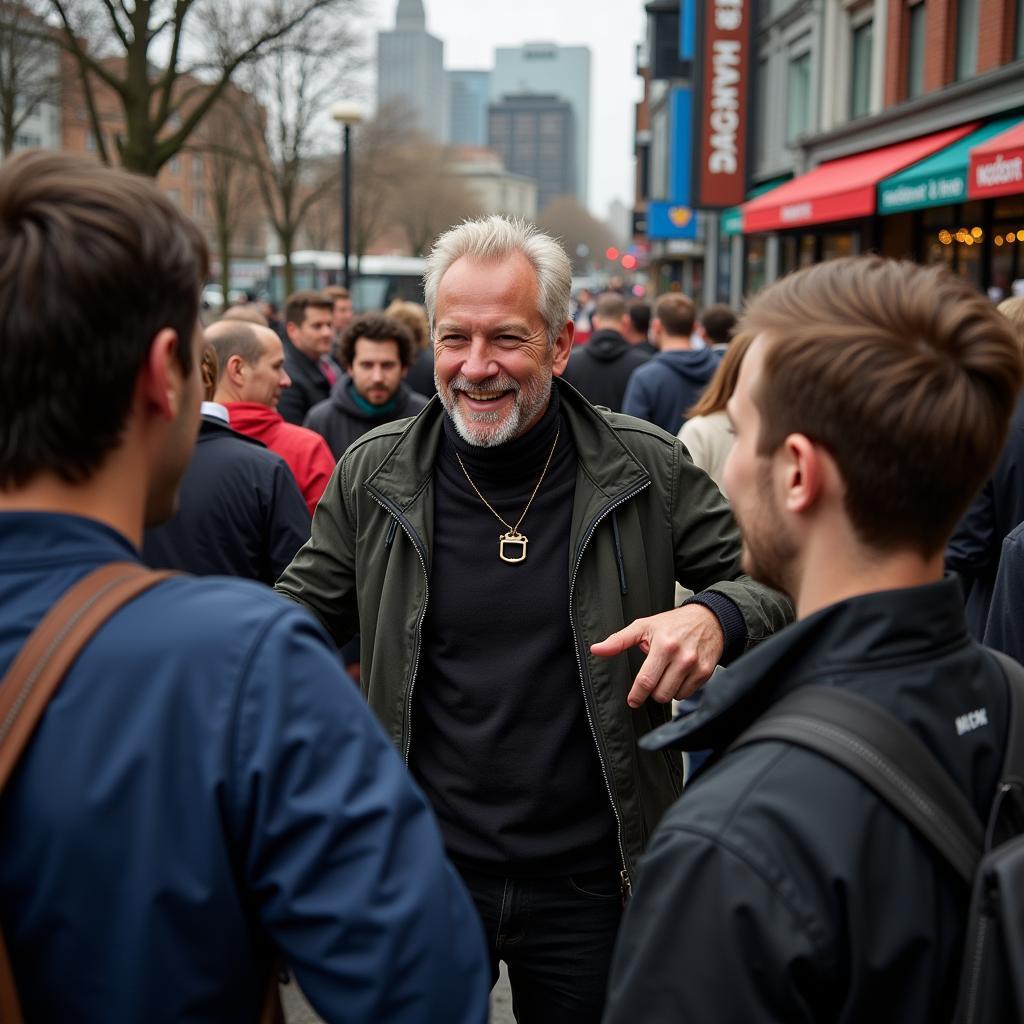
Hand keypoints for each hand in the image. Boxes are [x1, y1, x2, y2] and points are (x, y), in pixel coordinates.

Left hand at [591, 604, 724, 708]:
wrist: (708, 618)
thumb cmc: (673, 623)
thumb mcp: (643, 626)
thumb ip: (618, 640)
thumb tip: (596, 650)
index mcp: (664, 645)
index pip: (646, 680)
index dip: (636, 695)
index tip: (632, 700)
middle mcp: (682, 657)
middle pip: (660, 694)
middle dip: (652, 690)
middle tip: (653, 677)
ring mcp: (696, 666)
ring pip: (673, 696)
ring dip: (666, 689)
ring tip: (667, 672)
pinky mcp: (707, 673)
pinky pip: (687, 694)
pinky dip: (680, 688)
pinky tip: (680, 674)